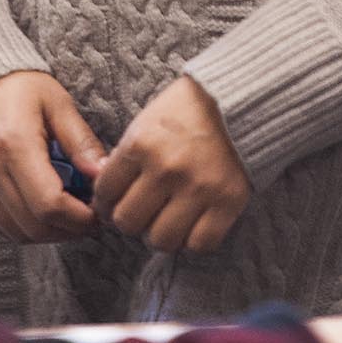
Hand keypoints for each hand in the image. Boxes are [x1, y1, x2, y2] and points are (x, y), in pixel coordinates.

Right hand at [0, 72, 106, 244]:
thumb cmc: (18, 88)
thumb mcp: (57, 103)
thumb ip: (80, 141)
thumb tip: (103, 174)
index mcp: (12, 143)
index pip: (49, 204)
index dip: (80, 219)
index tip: (98, 214)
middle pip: (34, 226)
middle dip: (68, 230)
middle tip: (88, 218)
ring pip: (16, 233)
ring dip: (47, 232)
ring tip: (67, 214)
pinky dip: (24, 226)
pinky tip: (40, 209)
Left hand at [93, 75, 250, 253]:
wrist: (238, 98)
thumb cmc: (185, 110)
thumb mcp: (145, 123)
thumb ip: (124, 160)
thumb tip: (103, 197)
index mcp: (141, 144)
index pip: (105, 193)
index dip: (104, 202)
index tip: (113, 203)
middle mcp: (167, 169)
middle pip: (128, 222)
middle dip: (130, 220)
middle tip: (140, 213)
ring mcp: (199, 188)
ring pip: (161, 240)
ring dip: (160, 234)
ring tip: (166, 221)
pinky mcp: (228, 201)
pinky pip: (200, 244)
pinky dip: (193, 241)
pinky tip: (191, 225)